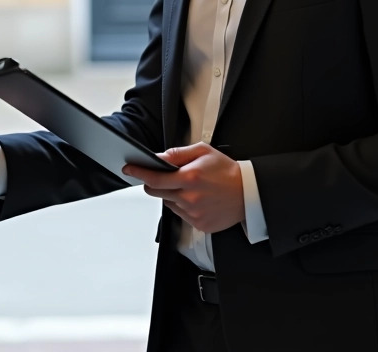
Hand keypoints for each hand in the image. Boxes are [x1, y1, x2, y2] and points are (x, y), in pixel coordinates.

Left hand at [122, 142, 244, 233]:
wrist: (249, 193)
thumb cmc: (226, 171)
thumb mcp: (202, 152)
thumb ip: (177, 154)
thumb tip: (158, 158)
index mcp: (190, 178)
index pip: (154, 179)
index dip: (139, 173)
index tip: (128, 169)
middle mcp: (190, 198)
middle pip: (156, 192)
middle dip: (154, 183)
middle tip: (165, 177)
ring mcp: (194, 214)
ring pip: (168, 203)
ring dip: (171, 194)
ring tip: (190, 186)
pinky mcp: (199, 225)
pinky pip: (180, 214)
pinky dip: (183, 205)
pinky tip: (198, 198)